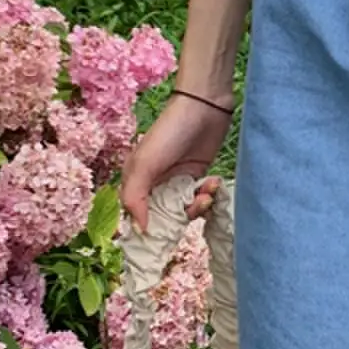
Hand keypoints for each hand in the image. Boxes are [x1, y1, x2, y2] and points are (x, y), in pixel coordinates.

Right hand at [119, 92, 232, 234]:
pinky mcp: (198, 176)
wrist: (205, 107)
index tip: (161, 241)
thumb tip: (141, 229)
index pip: (137, 216)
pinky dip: (209, 195)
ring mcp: (178, 180)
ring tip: (207, 191)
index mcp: (136, 181)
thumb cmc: (170, 132)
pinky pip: (201, 198)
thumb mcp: (144, 164)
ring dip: (199, 205)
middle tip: (193, 206)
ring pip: (186, 210)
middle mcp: (155, 184)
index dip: (147, 230)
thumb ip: (135, 198)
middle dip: (180, 218)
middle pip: (165, 217)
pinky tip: (213, 183)